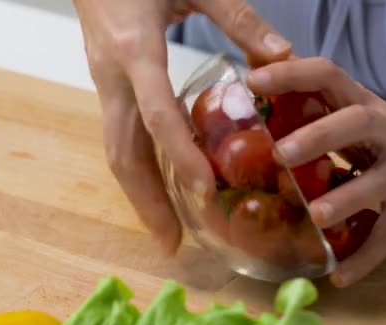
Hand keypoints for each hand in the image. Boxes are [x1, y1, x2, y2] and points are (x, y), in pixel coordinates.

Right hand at [73, 0, 291, 253]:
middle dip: (146, 200)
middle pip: (122, 151)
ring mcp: (104, 86)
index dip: (179, 155)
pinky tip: (159, 188)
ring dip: (138, 195)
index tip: (205, 191)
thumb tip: (282, 56)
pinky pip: (119, 139)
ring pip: (115, 151)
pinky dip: (138, 172)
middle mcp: (112, 78)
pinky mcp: (106, 90)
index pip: (156, 113)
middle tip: (171, 242)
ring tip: (164, 231)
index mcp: (134, 51)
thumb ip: (237, 18)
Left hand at [247, 57, 385, 286]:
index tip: (253, 81)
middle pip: (357, 123)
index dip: (291, 74)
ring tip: (317, 215)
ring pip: (377, 183)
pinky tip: (339, 277)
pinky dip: (366, 257)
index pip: (327, 74)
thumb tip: (252, 78)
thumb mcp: (349, 108)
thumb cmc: (377, 133)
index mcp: (360, 102)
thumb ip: (308, 98)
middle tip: (280, 153)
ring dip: (346, 199)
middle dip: (319, 136)